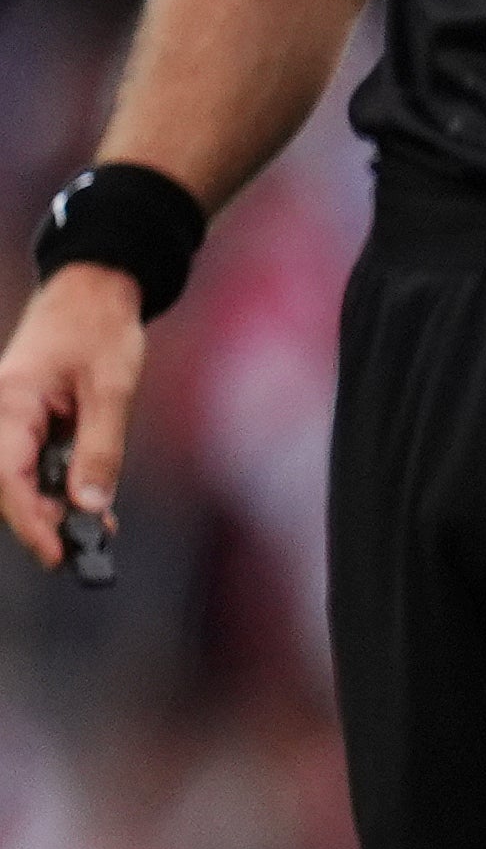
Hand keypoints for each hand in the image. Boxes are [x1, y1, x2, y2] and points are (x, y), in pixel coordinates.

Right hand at [1, 263, 145, 574]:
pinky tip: (89, 507)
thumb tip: (91, 506)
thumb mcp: (112, 390)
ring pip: (19, 478)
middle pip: (7, 484)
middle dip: (42, 520)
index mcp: (9, 403)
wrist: (92, 293)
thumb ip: (100, 448)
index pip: (7, 477)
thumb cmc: (100, 331)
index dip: (30, 522)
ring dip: (51, 507)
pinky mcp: (24, 422)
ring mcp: (9, 419)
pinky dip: (56, 487)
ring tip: (96, 534)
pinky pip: (31, 463)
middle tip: (85, 552)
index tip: (57, 555)